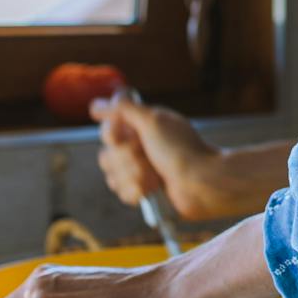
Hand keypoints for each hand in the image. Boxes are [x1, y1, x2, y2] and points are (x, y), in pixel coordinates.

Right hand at [91, 91, 222, 219]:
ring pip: (112, 175)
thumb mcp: (153, 120)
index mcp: (141, 128)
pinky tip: (153, 189)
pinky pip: (122, 192)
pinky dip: (137, 191)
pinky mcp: (142, 190)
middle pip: (107, 155)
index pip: (107, 129)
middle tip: (148, 157)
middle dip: (127, 159)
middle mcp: (138, 147)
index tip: (126, 135)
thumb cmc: (180, 149)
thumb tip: (97, 105)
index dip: (112, 134)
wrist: (200, 183)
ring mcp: (139, 170)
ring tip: (155, 177)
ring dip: (134, 175)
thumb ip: (124, 109)